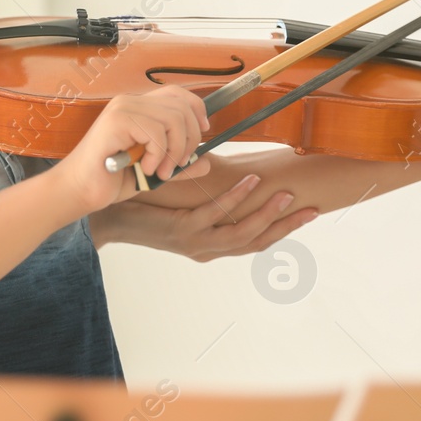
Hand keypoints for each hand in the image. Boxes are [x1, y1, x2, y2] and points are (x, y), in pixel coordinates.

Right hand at [51, 86, 211, 213]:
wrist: (79, 191)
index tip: (202, 134)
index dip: (196, 111)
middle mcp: (130, 102)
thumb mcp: (153, 171)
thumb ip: (178, 165)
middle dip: (189, 140)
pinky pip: (156, 133)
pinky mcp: (116, 121)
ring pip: (172, 120)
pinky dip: (158, 155)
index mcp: (137, 108)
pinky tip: (145, 168)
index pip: (178, 94)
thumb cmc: (110, 180)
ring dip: (174, 151)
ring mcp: (122, 109)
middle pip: (181, 107)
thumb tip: (207, 163)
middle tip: (177, 165)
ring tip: (161, 171)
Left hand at [92, 173, 318, 262]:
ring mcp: (195, 242)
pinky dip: (235, 199)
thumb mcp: (185, 204)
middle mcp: (207, 249)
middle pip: (256, 243)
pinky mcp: (181, 230)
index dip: (283, 229)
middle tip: (311, 210)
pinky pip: (214, 215)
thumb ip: (212, 195)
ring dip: (266, 214)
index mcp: (211, 245)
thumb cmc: (148, 207)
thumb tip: (237, 171)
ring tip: (285, 195)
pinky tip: (250, 182)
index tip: (308, 214)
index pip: (255, 241)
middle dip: (285, 227)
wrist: (110, 218)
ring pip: (240, 235)